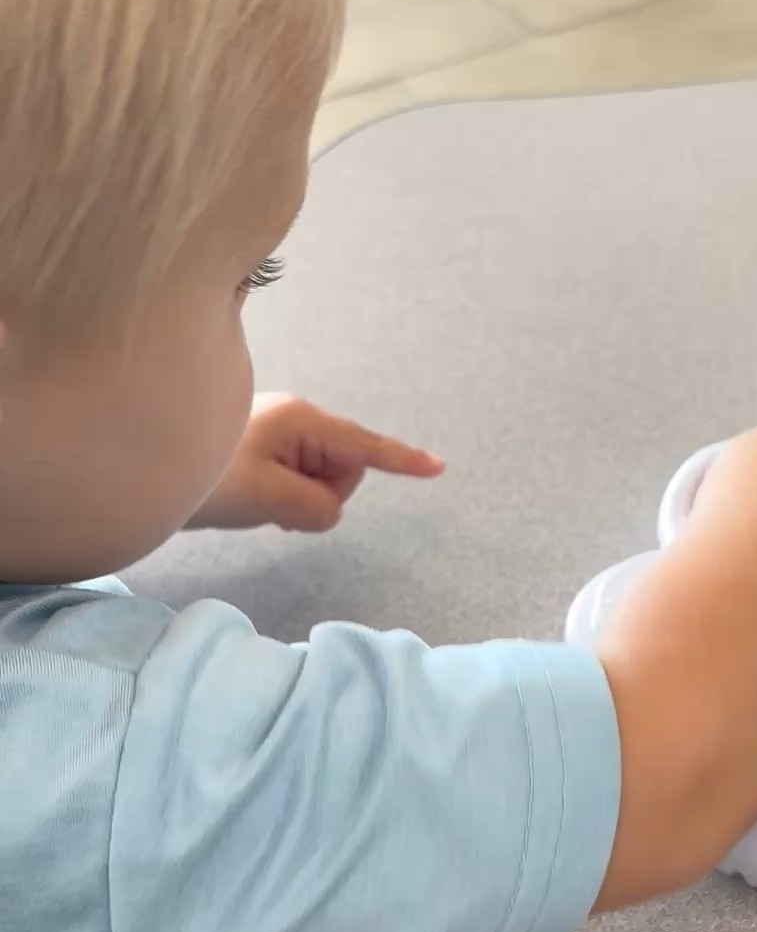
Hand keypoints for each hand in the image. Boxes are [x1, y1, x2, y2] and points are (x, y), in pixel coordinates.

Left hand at [189, 393, 442, 532]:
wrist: (143, 472)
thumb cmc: (204, 478)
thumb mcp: (265, 498)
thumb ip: (314, 506)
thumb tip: (328, 510)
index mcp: (300, 421)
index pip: (363, 446)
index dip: (401, 460)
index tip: (437, 468)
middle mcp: (296, 421)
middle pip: (344, 471)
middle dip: (321, 496)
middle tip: (274, 508)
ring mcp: (280, 434)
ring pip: (322, 482)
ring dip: (299, 502)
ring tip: (257, 502)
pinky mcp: (266, 450)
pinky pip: (298, 482)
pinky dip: (285, 500)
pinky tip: (255, 501)